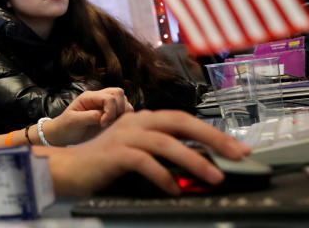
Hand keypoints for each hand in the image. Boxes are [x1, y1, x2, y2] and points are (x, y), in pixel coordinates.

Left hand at [41, 87, 133, 145]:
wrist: (64, 134)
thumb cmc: (66, 126)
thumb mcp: (74, 121)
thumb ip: (90, 116)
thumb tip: (104, 116)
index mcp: (89, 97)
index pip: (109, 97)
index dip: (110, 110)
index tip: (102, 123)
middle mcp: (98, 98)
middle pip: (118, 93)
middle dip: (119, 109)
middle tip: (108, 123)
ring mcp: (105, 106)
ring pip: (124, 101)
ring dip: (122, 113)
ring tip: (110, 125)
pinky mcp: (110, 115)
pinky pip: (124, 111)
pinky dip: (123, 118)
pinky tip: (113, 127)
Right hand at [46, 110, 251, 196]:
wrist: (69, 169)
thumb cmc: (106, 165)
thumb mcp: (140, 154)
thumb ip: (164, 153)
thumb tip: (202, 163)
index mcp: (143, 119)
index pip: (184, 119)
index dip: (213, 132)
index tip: (239, 148)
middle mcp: (135, 122)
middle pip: (179, 122)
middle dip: (212, 137)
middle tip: (238, 155)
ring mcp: (123, 136)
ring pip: (165, 142)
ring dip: (193, 159)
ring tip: (214, 177)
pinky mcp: (114, 153)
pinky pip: (143, 162)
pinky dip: (162, 175)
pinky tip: (174, 189)